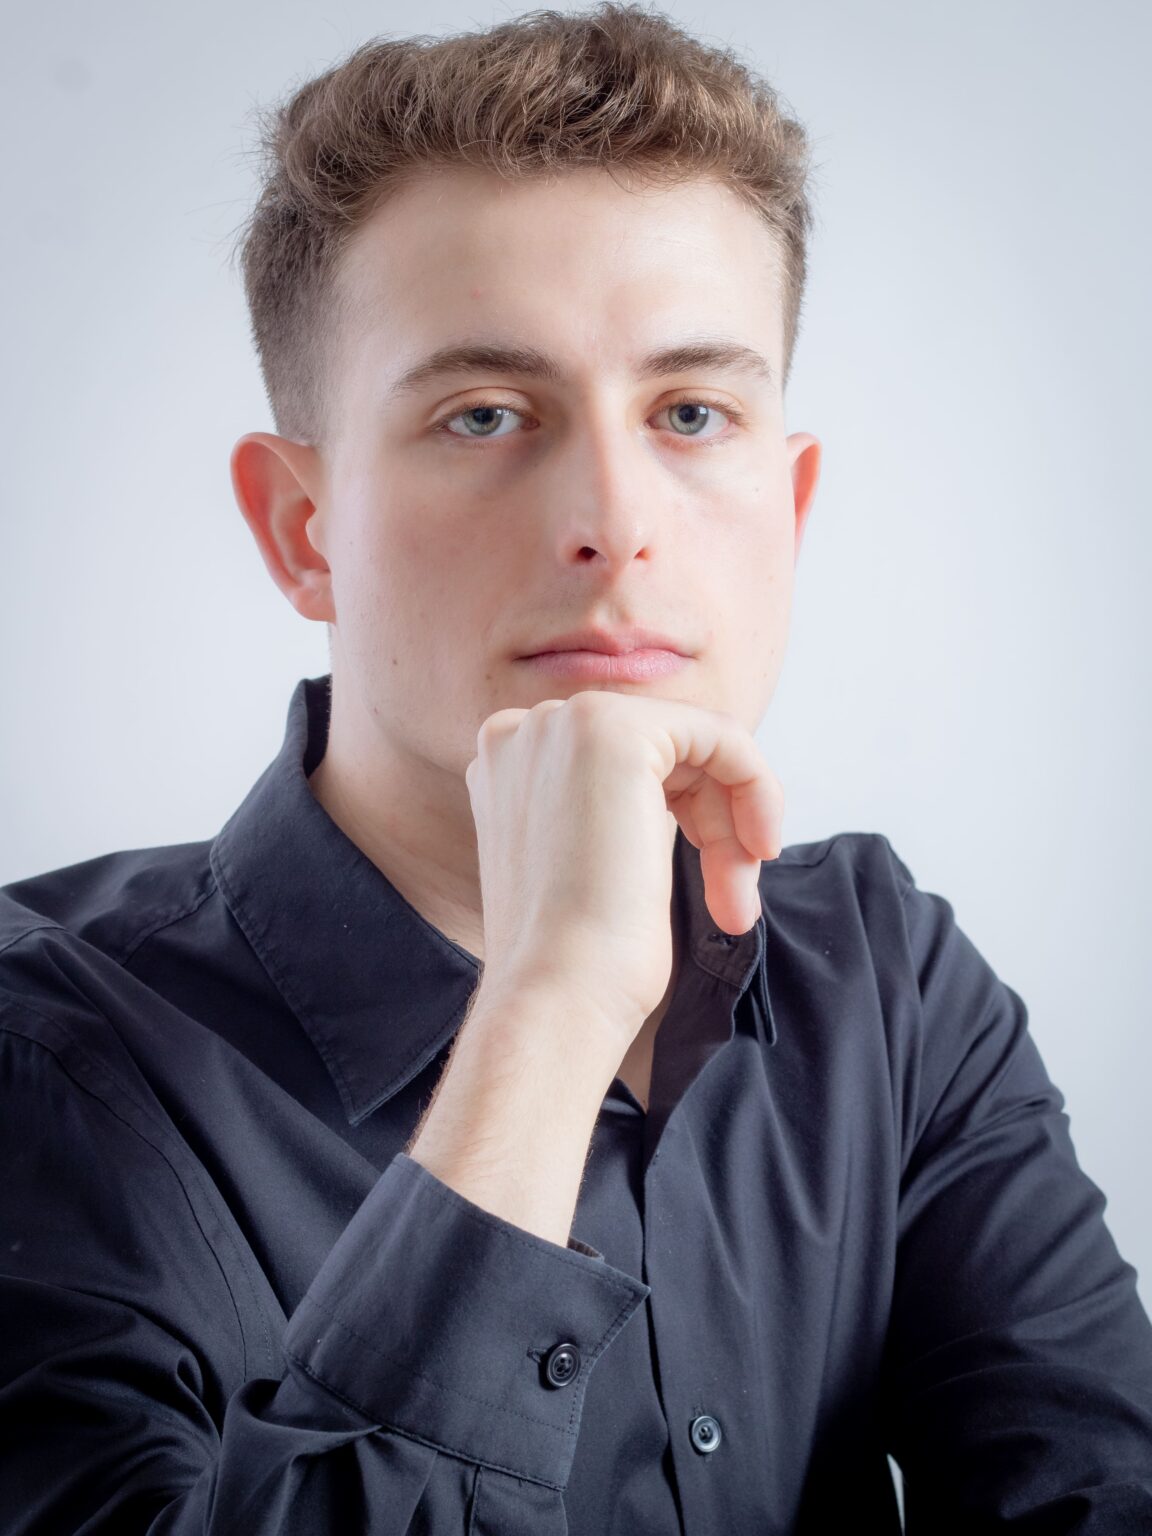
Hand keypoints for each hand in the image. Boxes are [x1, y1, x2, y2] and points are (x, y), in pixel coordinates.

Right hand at [464, 691, 782, 1046]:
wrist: (556, 997)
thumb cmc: (575, 960)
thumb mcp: (584, 863)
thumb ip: (606, 810)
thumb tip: (670, 793)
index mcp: (511, 764)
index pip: (626, 761)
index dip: (682, 815)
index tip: (714, 884)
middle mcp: (526, 731)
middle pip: (663, 750)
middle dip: (712, 820)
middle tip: (733, 899)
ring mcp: (565, 724)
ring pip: (695, 744)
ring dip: (730, 822)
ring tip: (738, 899)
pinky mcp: (616, 733)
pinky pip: (721, 734)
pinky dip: (755, 786)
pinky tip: (759, 848)